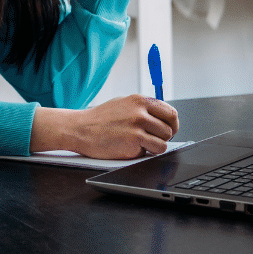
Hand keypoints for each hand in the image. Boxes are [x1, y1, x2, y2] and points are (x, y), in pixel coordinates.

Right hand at [31, 95, 179, 159]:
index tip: (169, 129)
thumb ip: (143, 108)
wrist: (80, 129)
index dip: (172, 124)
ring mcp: (137, 128)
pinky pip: (152, 152)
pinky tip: (131, 147)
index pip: (170, 112)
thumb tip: (162, 116)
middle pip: (170, 128)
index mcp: (140, 100)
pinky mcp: (133, 143)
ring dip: (156, 146)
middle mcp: (140, 112)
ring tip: (141, 144)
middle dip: (165, 136)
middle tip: (155, 139)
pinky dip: (145, 153)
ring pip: (164, 142)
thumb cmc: (99, 119)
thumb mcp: (123, 103)